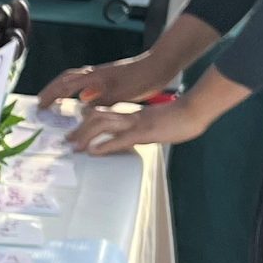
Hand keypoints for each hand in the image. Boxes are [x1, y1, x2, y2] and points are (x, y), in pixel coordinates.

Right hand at [38, 54, 162, 109]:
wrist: (159, 66)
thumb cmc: (142, 78)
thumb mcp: (121, 92)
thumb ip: (100, 98)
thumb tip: (80, 103)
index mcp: (94, 78)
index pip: (64, 85)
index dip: (51, 96)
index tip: (40, 107)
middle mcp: (94, 74)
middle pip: (65, 79)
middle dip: (51, 90)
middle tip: (41, 103)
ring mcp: (101, 75)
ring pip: (74, 80)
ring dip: (62, 89)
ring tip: (55, 101)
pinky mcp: (109, 78)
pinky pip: (85, 84)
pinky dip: (76, 91)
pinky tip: (81, 99)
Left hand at [66, 95, 212, 156]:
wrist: (194, 111)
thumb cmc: (180, 119)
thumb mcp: (155, 124)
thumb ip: (141, 129)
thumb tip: (133, 137)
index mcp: (132, 114)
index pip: (104, 113)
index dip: (87, 120)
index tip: (77, 130)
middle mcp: (130, 116)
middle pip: (97, 117)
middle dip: (80, 129)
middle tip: (68, 141)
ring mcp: (136, 122)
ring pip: (103, 124)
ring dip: (85, 136)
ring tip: (75, 147)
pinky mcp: (145, 131)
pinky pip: (120, 138)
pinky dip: (104, 145)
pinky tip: (93, 152)